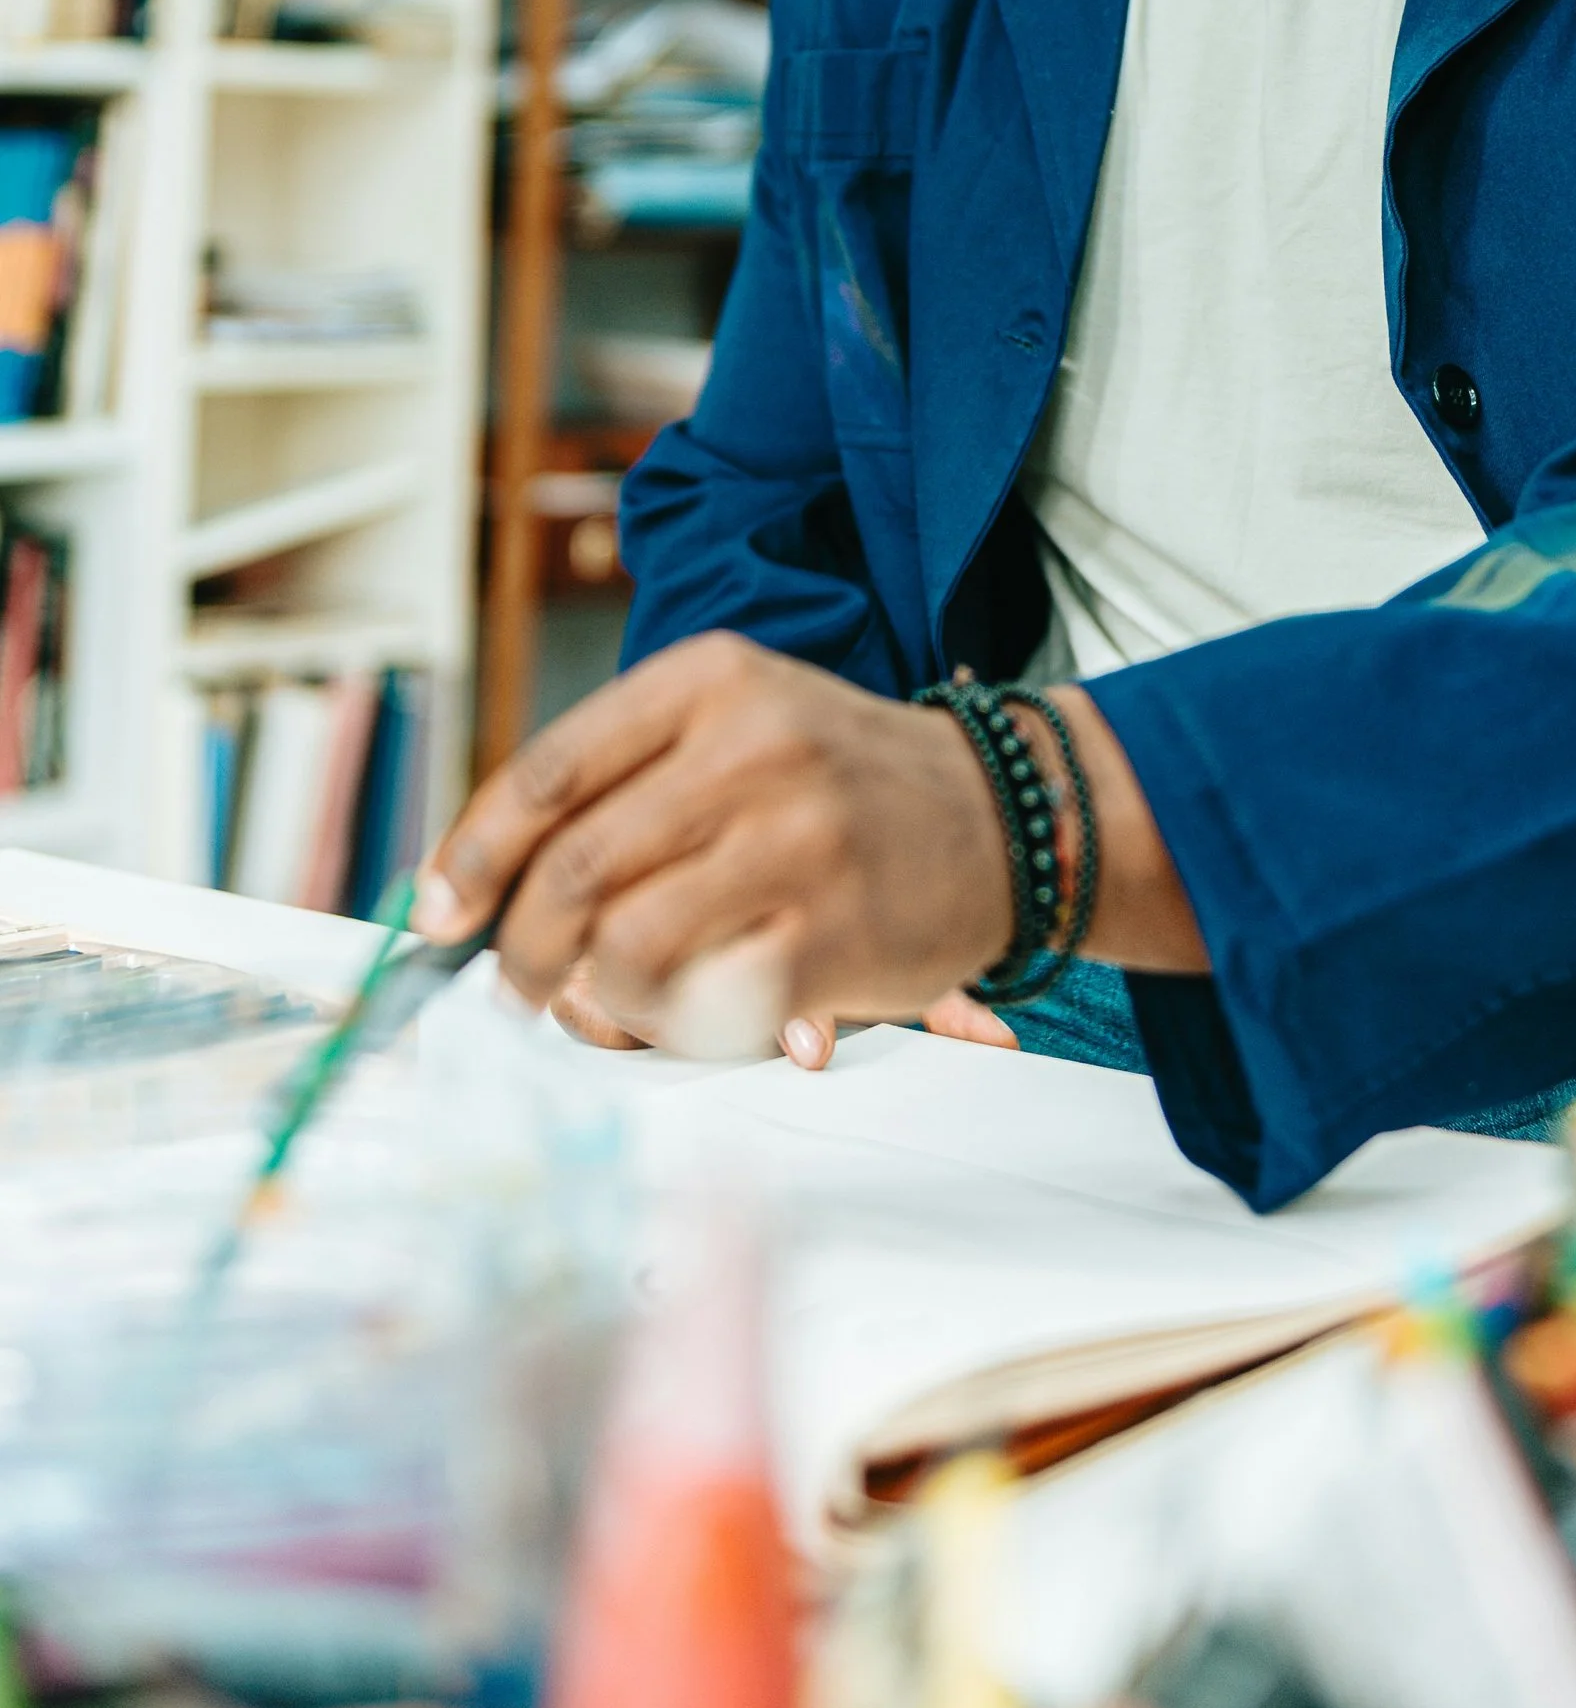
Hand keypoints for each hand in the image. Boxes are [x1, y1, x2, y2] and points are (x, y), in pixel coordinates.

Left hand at [418, 633, 1016, 1051]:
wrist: (1006, 815)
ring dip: (595, 996)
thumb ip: (627, 781)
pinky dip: (675, 1026)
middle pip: (574, 869)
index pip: (551, 771)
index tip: (437, 912)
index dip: (473, 853)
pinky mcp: (833, 932)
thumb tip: (481, 888)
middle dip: (518, 949)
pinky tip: (695, 1010)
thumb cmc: (841, 781)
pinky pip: (703, 1005)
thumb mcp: (741, 724)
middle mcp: (754, 747)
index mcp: (713, 681)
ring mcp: (798, 840)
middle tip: (516, 985)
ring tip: (612, 998)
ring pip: (625, 947)